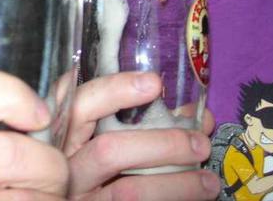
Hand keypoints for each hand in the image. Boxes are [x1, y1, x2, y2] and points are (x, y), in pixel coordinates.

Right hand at [66, 72, 220, 200]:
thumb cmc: (98, 170)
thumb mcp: (104, 141)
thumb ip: (144, 124)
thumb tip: (197, 116)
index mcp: (63, 135)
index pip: (78, 104)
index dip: (113, 90)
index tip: (154, 83)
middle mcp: (65, 167)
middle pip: (108, 151)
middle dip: (161, 144)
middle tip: (198, 142)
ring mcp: (79, 197)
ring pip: (128, 191)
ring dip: (177, 184)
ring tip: (209, 181)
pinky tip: (195, 200)